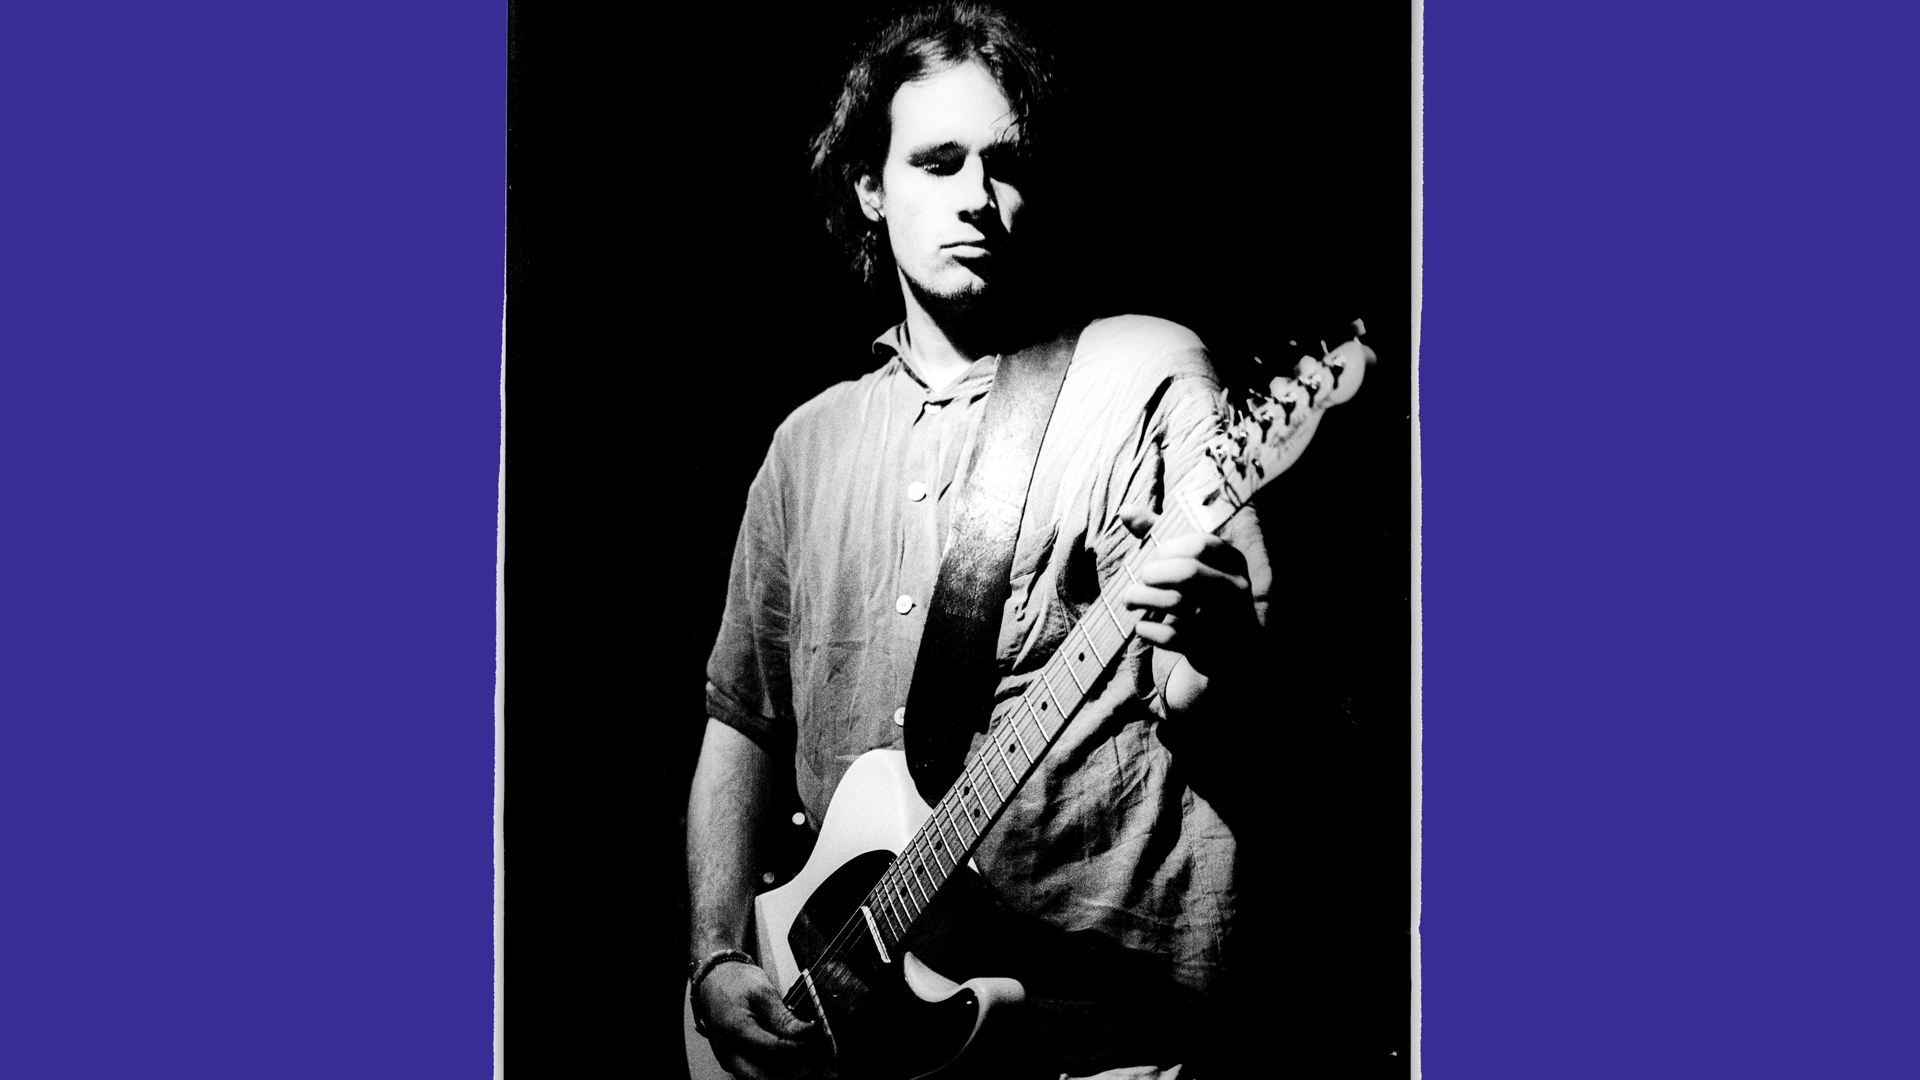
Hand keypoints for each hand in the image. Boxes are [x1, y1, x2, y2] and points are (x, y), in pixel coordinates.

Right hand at [694, 960, 823, 1079]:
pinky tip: (791, 1058)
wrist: (714, 980)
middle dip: (793, 1072)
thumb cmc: (735, 982)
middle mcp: (728, 1050)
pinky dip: (774, 1070)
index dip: (800, 1049)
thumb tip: (807, 1033)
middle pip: (764, 1077)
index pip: (774, 1050)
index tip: (817, 1043)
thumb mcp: (763, 991)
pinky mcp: (732, 1060)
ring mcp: (728, 1058)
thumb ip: (784, 1016)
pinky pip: (754, 1072)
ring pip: (759, 1078)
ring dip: (784, 1074)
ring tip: (806, 1060)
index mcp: (736, 1029)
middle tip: (814, 1060)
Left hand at [1117, 505, 1258, 684]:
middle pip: (1188, 572)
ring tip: (1129, 600)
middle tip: (1138, 581)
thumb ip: (1160, 536)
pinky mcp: (1209, 648)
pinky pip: (1170, 636)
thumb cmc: (1202, 597)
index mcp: (1234, 563)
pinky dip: (1147, 630)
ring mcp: (1226, 621)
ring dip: (1142, 598)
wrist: (1231, 651)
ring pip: (1177, 603)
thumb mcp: (1191, 564)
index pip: (1201, 544)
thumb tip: (1125, 511)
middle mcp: (1236, 590)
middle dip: (1152, 574)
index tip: (1155, 558)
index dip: (1169, 548)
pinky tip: (1141, 627)